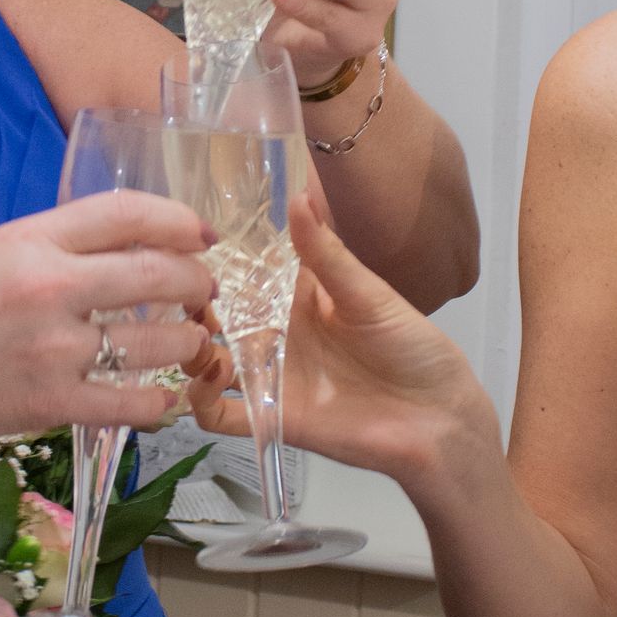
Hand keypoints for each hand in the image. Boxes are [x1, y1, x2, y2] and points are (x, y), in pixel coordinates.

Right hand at [0, 193, 216, 453]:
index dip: (179, 219)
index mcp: (31, 241)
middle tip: (204, 290)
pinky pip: (134, 404)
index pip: (126, 212)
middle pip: (158, 273)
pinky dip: (160, 400)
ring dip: (188, 340)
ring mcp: (56, 350)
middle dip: (197, 281)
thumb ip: (58, 245)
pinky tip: (161, 395)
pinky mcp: (54, 404)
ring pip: (159, 342)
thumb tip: (132, 244)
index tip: (202, 234)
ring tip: (189, 341)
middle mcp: (51, 289)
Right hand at [190, 197, 487, 488]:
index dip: (217, 259)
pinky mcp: (272, 416)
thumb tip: (297, 196)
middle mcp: (277, 334)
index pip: (245, 272)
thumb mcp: (370, 295)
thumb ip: (327, 254)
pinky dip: (200, 401)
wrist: (439, 420)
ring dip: (188, 348)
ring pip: (206, 361)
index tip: (189, 244)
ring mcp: (271, 375)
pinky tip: (207, 379)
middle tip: (177, 292)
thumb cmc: (415, 350)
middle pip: (216, 316)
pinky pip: (219, 415)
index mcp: (299, 297)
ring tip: (192, 336)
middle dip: (190, 304)